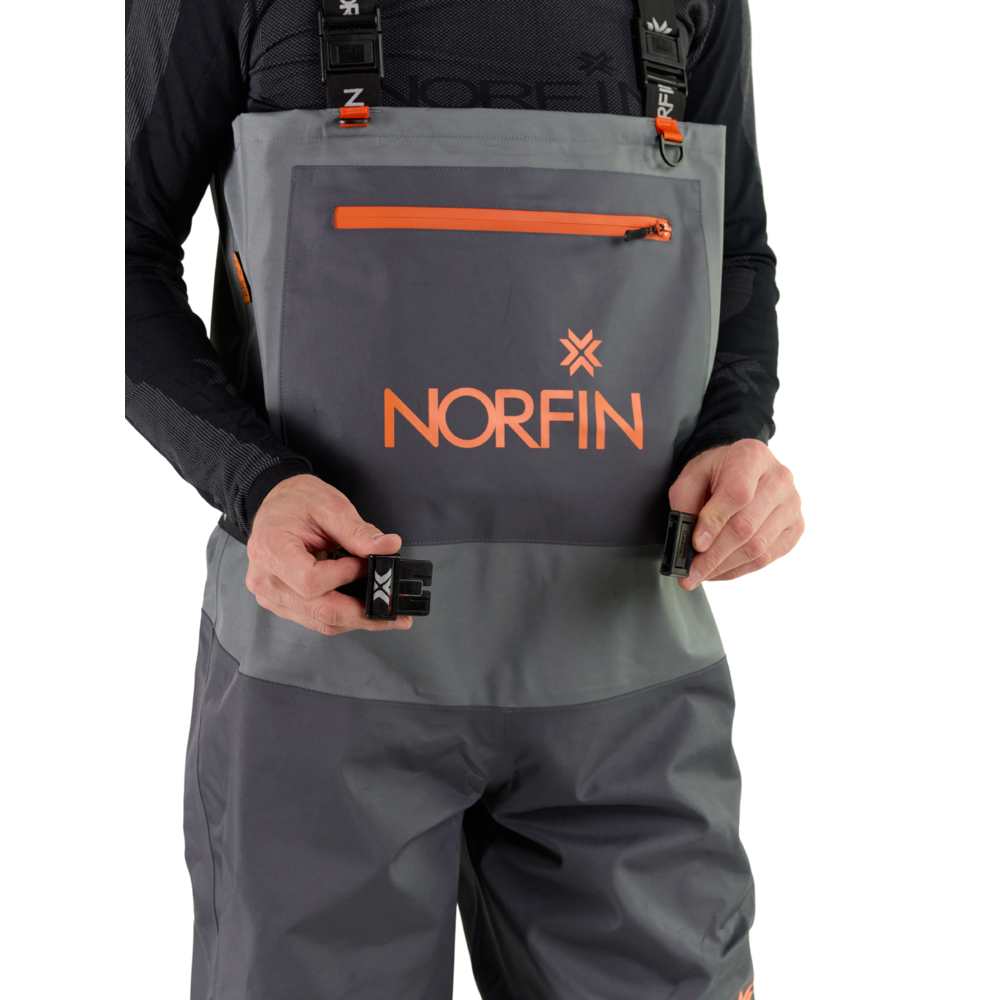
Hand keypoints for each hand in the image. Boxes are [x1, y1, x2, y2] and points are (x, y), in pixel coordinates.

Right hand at [245, 474, 411, 635]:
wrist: (278, 503)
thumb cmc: (297, 501)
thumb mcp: (330, 506)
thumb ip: (359, 531)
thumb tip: (388, 547)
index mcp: (271, 550)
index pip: (311, 582)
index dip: (345, 576)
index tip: (366, 565)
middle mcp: (266, 579)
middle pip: (319, 610)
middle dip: (361, 612)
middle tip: (394, 611)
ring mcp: (271, 596)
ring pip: (320, 621)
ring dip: (356, 619)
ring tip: (385, 612)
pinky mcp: (282, 603)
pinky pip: (316, 618)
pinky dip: (343, 615)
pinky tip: (363, 609)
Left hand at [668, 439, 803, 589]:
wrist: (741, 468)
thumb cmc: (715, 473)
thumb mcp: (691, 477)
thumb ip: (686, 504)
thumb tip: (690, 543)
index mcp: (752, 457)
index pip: (737, 494)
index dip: (715, 522)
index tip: (695, 544)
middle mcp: (779, 479)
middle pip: (747, 526)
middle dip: (714, 556)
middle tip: (690, 574)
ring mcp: (792, 505)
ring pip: (758, 547)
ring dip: (724, 567)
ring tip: (700, 575)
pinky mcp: (795, 527)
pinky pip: (767, 557)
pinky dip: (739, 570)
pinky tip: (718, 571)